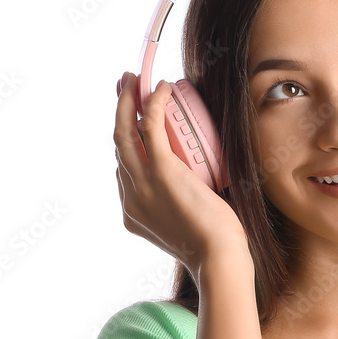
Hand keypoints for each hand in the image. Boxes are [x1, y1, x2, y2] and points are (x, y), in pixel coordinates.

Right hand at [114, 72, 250, 277]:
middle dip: (120, 112)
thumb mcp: (188, 227)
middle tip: (126, 87)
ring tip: (135, 79)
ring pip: (125, 132)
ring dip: (128, 101)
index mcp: (133, 213)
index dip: (128, 141)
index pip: (124, 170)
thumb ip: (183, 210)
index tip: (136, 120)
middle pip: (118, 145)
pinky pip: (150, 127)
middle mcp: (129, 198)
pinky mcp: (161, 172)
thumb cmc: (215, 246)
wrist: (219, 258)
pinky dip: (154, 104)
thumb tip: (199, 191)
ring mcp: (141, 185)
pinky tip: (163, 89)